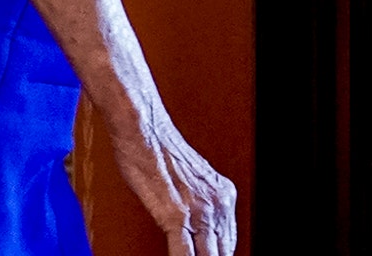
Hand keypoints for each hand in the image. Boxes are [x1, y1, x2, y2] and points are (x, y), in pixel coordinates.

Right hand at [110, 110, 237, 255]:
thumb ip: (197, 204)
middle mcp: (217, 204)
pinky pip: (184, 254)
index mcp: (224, 195)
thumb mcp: (189, 179)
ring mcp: (199, 211)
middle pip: (222, 253)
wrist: (143, 128)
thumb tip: (193, 228)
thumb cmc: (156, 147)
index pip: (228, 243)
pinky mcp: (176, 215)